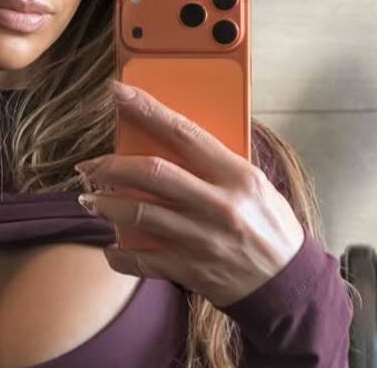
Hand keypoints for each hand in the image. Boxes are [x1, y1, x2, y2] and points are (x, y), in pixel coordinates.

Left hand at [73, 79, 305, 307]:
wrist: (288, 284)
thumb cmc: (268, 226)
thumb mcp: (253, 184)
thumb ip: (214, 163)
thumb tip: (169, 137)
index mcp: (236, 175)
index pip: (183, 132)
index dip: (146, 109)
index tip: (117, 91)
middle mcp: (219, 204)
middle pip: (152, 173)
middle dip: (110, 166)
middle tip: (89, 167)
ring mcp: (203, 239)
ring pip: (139, 214)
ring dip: (105, 205)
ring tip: (90, 200)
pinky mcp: (191, 270)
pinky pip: (142, 260)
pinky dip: (118, 254)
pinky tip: (110, 247)